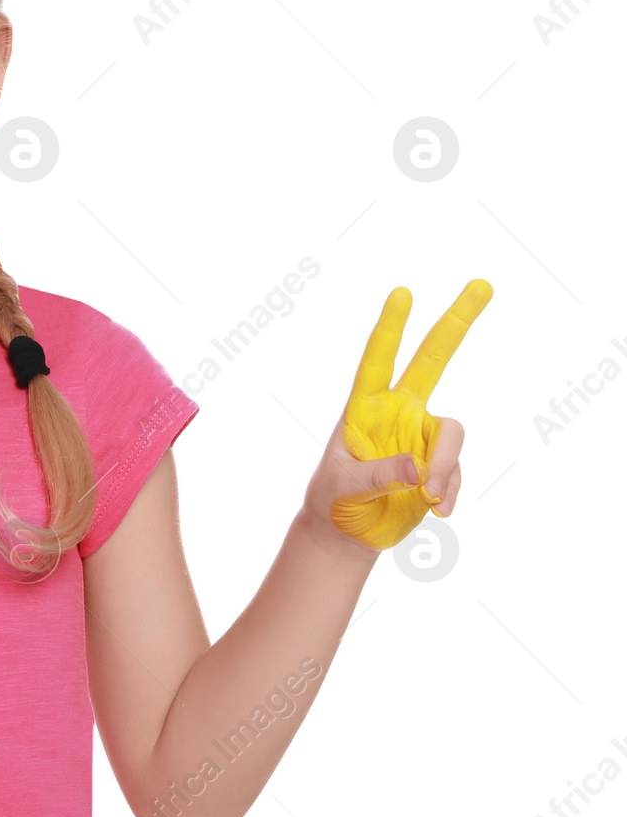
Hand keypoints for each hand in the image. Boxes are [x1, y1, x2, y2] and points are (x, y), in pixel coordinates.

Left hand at [300, 279, 492, 553]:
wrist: (348, 533)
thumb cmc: (333, 500)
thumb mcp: (344, 486)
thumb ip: (379, 475)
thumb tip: (418, 470)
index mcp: (364, 408)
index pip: (377, 360)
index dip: (390, 328)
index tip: (401, 292)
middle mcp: (398, 412)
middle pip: (431, 360)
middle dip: (456, 322)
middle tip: (483, 283)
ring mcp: (421, 435)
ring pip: (453, 435)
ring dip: (447, 468)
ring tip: (430, 500)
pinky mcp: (440, 462)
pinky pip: (459, 470)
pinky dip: (452, 491)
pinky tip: (437, 510)